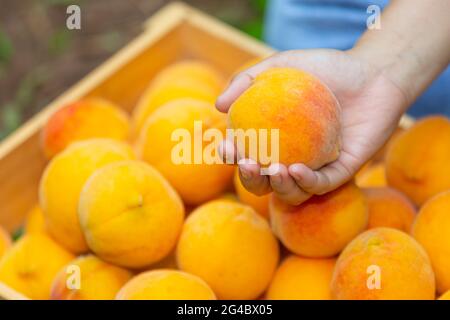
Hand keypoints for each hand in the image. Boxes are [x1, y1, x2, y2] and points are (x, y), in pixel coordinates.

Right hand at [216, 49, 407, 204]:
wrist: (372, 74)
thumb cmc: (325, 70)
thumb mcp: (281, 66)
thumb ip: (247, 80)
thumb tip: (218, 105)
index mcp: (273, 139)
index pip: (245, 154)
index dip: (232, 156)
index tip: (226, 146)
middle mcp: (290, 158)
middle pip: (264, 183)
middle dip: (250, 180)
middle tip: (248, 164)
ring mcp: (315, 168)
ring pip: (290, 193)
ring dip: (278, 186)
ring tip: (274, 169)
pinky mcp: (340, 172)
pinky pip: (320, 186)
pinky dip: (306, 182)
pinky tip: (297, 169)